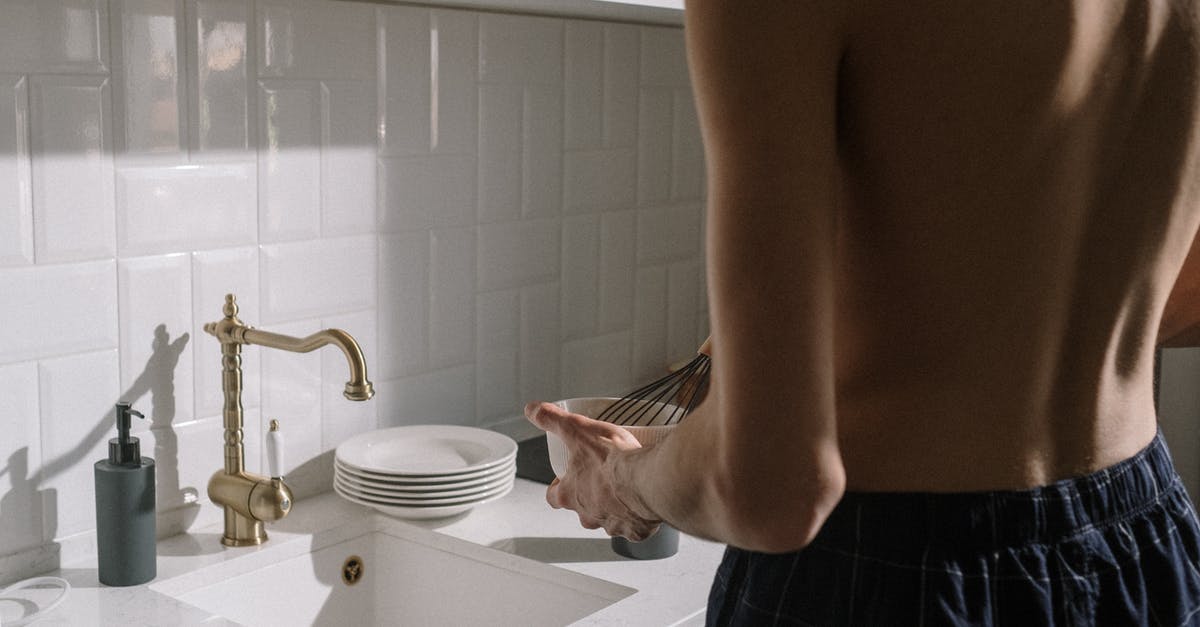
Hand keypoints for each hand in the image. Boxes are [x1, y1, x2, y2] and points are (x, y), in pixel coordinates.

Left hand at [524, 401, 660, 540]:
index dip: (557, 487)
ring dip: (615, 505)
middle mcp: (588, 515)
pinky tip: (645, 497)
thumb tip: (533, 410)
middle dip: (590, 496)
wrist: (649, 480)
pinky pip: (634, 525)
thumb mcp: (577, 429)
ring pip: (609, 518)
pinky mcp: (636, 530)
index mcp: (570, 494)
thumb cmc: (614, 460)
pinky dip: (638, 514)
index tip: (564, 478)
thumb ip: (553, 419)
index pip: (553, 497)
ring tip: (627, 485)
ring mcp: (613, 525)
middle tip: (602, 477)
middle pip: (582, 509)